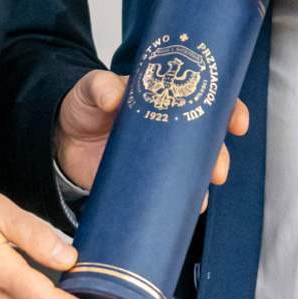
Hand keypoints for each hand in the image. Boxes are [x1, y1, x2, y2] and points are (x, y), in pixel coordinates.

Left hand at [55, 70, 247, 199]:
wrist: (61, 138)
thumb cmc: (84, 106)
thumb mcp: (92, 89)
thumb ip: (100, 87)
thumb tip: (112, 97)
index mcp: (163, 98)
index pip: (205, 99)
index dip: (227, 110)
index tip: (236, 122)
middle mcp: (168, 129)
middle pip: (206, 141)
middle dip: (219, 157)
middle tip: (218, 170)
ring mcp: (158, 157)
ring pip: (193, 170)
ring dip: (202, 184)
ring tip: (201, 198)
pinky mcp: (144, 181)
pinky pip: (170, 193)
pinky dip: (180, 203)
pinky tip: (184, 211)